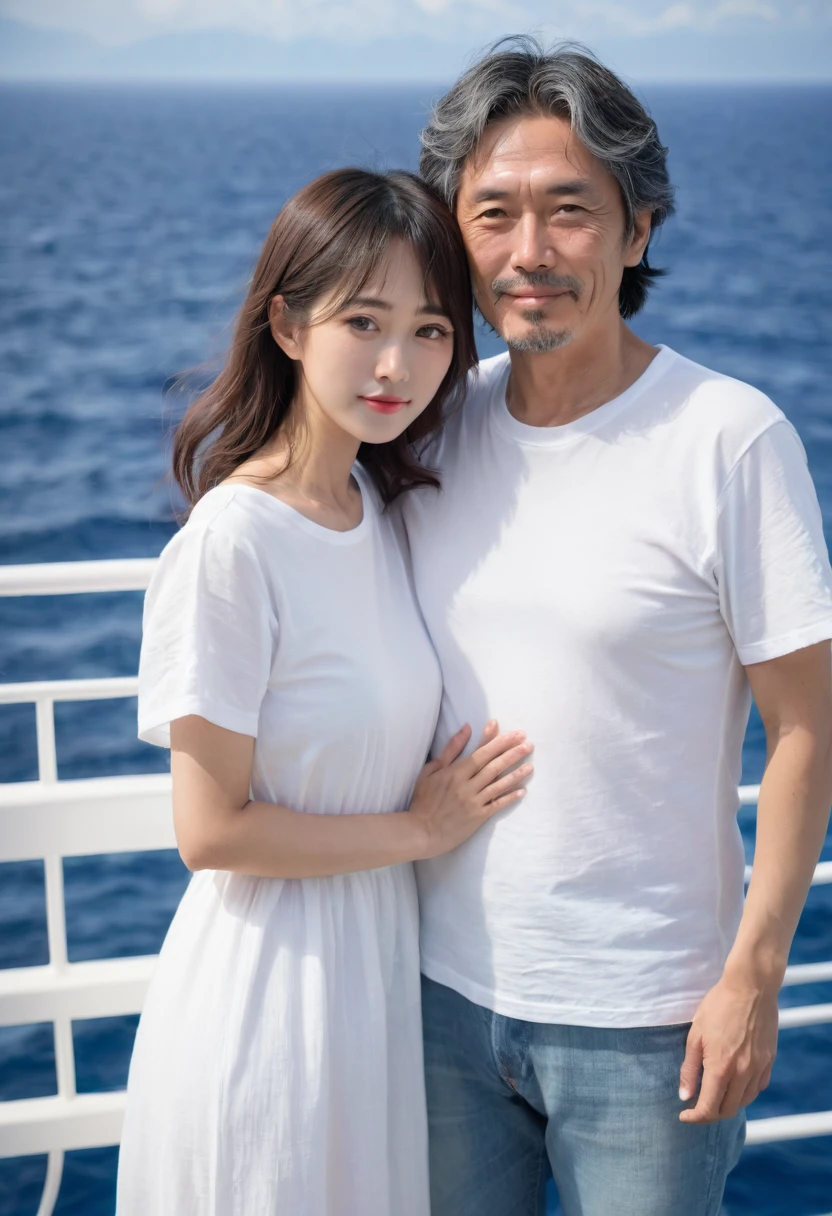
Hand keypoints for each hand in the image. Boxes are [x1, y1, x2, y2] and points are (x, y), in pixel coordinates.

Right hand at [408, 719, 532, 858]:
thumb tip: (467, 728)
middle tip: (529, 743)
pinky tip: (523, 790)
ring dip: (517, 774)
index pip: (482, 753)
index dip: (500, 742)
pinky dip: (510, 797)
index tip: (515, 734)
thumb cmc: (424, 800)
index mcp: (455, 772)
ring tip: (531, 765)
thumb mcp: (431, 770)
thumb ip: (451, 749)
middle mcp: (467, 785)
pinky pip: (497, 805)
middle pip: (494, 766)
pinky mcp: (477, 817)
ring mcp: (473, 802)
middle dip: (513, 753)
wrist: (421, 831)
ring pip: (499, 785)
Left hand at [678, 972, 778, 1122]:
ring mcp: (758, 1068)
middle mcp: (742, 1074)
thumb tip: (685, 1096)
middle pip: (727, 1110)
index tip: (684, 1116)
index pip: (708, 1108)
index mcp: (720, 1068)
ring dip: (728, 1104)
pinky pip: (758, 1087)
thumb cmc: (718, 1006)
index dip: (695, 1117)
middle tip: (698, 1107)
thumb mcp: (695, 1035)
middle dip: (710, 1114)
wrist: (750, 987)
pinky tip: (735, 1083)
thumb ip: (690, 1069)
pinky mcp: (769, 1061)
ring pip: (744, 1101)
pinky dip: (745, 1092)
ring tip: (715, 1094)